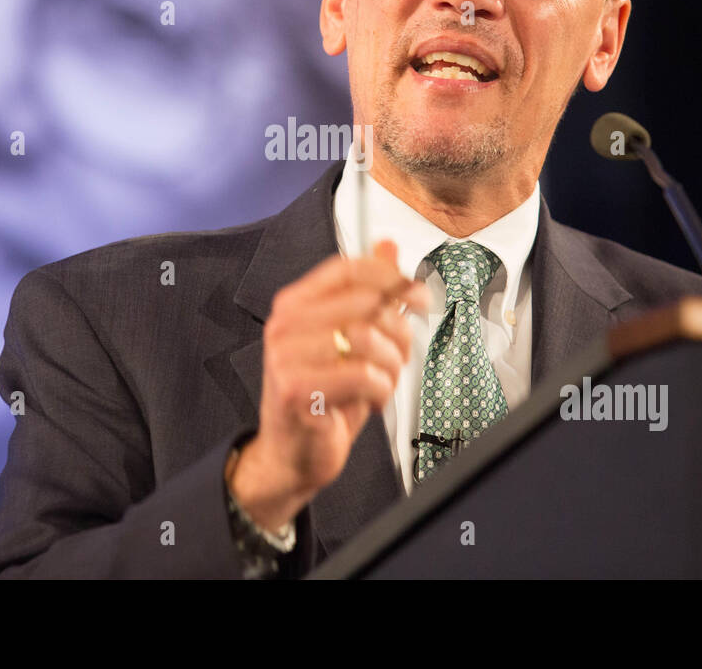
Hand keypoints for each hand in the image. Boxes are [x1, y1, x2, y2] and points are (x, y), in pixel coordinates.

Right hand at [229, 240, 427, 530]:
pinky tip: (371, 400)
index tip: (417, 293)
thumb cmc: (323, 397)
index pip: (348, 269)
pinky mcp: (297, 390)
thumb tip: (388, 246)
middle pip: (365, 302)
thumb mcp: (348, 339)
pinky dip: (381, 391)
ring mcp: (286, 357)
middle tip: (400, 355)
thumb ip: (366, 291)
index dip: (391, 276)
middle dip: (398, 331)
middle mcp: (284, 325)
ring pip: (369, 338)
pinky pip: (364, 375)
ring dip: (391, 366)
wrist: (292, 455)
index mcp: (294, 304)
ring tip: (382, 381)